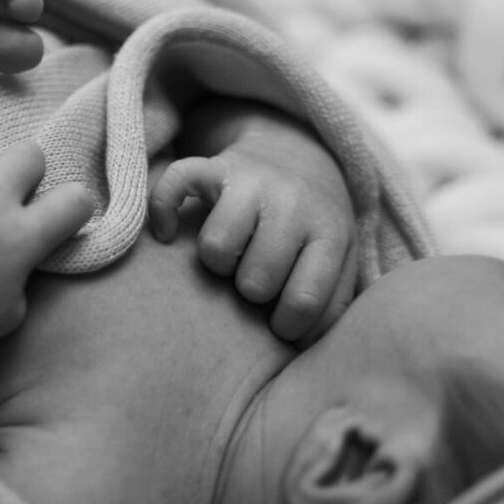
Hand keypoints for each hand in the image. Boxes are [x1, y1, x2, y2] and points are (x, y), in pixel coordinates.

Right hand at [148, 120, 356, 344]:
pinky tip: (169, 234)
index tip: (277, 323)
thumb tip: (305, 349)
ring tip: (226, 260)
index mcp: (328, 232)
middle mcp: (292, 203)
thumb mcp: (340, 257)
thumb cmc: (314, 225)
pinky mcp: (213, 166)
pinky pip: (174, 187)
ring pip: (215, 246)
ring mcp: (251, 181)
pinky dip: (162, 214)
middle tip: (251, 281)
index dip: (285, 326)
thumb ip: (333, 301)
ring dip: (215, 262)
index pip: (304, 300)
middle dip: (249, 291)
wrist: (298, 153)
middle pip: (255, 279)